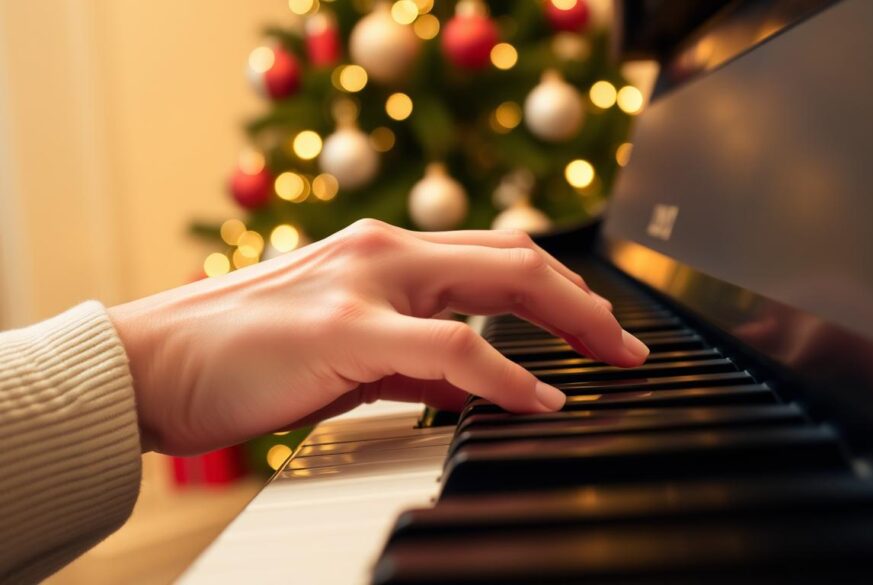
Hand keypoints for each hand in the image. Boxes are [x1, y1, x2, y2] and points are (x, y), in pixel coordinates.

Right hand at [109, 220, 649, 454]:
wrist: (153, 366)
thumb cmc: (245, 357)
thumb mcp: (351, 352)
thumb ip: (417, 361)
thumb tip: (482, 384)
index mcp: (385, 255)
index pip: (497, 258)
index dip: (559, 289)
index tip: (599, 329)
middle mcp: (384, 252)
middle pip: (515, 257)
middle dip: (584, 300)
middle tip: (627, 344)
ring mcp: (367, 282)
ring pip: (497, 280)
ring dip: (570, 318)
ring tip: (612, 357)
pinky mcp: (345, 327)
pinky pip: (450, 346)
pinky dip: (506, 373)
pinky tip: (541, 400)